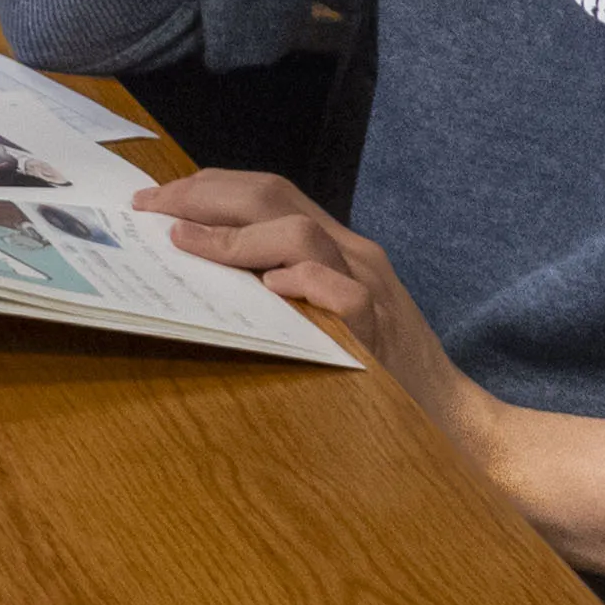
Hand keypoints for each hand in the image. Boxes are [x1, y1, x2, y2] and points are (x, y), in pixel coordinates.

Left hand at [137, 170, 489, 440]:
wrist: (455, 416)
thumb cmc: (378, 371)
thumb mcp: (324, 314)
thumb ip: (277, 287)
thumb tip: (197, 272)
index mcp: (339, 248)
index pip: (268, 192)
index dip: (208, 189)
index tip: (155, 201)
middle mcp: (355, 255)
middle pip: (273, 195)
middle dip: (202, 197)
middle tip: (149, 212)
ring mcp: (371, 287)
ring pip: (298, 233)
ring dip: (233, 238)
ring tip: (186, 246)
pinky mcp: (380, 330)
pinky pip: (338, 291)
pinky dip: (299, 283)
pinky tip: (266, 292)